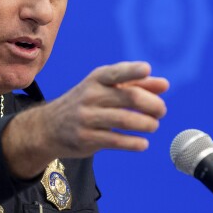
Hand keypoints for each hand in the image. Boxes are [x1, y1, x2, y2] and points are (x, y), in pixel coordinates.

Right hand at [2, 61, 168, 178]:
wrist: (49, 127)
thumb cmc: (86, 103)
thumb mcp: (104, 89)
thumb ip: (135, 84)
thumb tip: (164, 84)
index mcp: (96, 79)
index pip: (116, 73)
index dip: (132, 71)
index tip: (146, 69)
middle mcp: (90, 95)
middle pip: (129, 98)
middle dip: (152, 105)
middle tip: (161, 111)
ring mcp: (87, 117)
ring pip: (125, 120)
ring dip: (146, 124)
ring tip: (153, 126)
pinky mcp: (86, 138)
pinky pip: (115, 141)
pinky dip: (134, 143)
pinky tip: (143, 143)